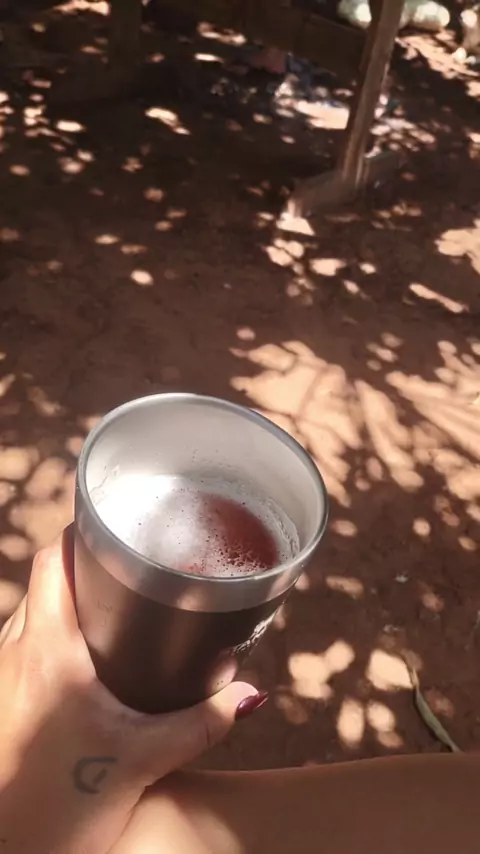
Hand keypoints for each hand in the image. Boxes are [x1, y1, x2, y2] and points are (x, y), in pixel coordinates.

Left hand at [0, 529, 255, 853]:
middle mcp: (14, 652)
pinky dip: (47, 632)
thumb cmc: (63, 804)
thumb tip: (248, 695)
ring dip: (61, 600)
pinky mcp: (1, 701)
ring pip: (28, 612)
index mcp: (47, 649)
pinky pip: (20, 645)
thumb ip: (201, 723)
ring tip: (108, 602)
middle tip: (125, 564)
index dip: (76, 532)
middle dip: (80, 565)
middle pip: (43, 582)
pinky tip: (81, 657)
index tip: (108, 523)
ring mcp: (1, 676)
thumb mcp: (143, 758)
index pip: (52, 561)